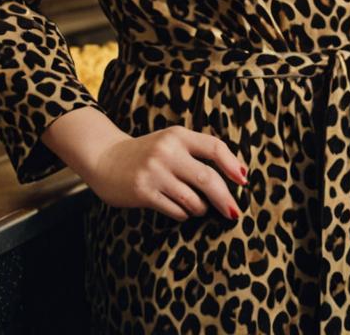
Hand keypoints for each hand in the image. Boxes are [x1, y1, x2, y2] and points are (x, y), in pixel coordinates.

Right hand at [83, 126, 248, 221]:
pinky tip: (180, 209)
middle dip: (225, 199)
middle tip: (234, 212)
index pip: (214, 147)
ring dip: (201, 208)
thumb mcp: (170, 142)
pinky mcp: (143, 191)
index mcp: (178, 134)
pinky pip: (177, 211)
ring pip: (194, 200)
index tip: (244, 180)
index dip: (233, 164)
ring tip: (198, 207)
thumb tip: (234, 175)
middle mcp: (167, 151)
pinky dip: (184, 214)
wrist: (105, 159)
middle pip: (208, 179)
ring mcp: (155, 172)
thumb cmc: (147, 154)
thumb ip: (196, 152)